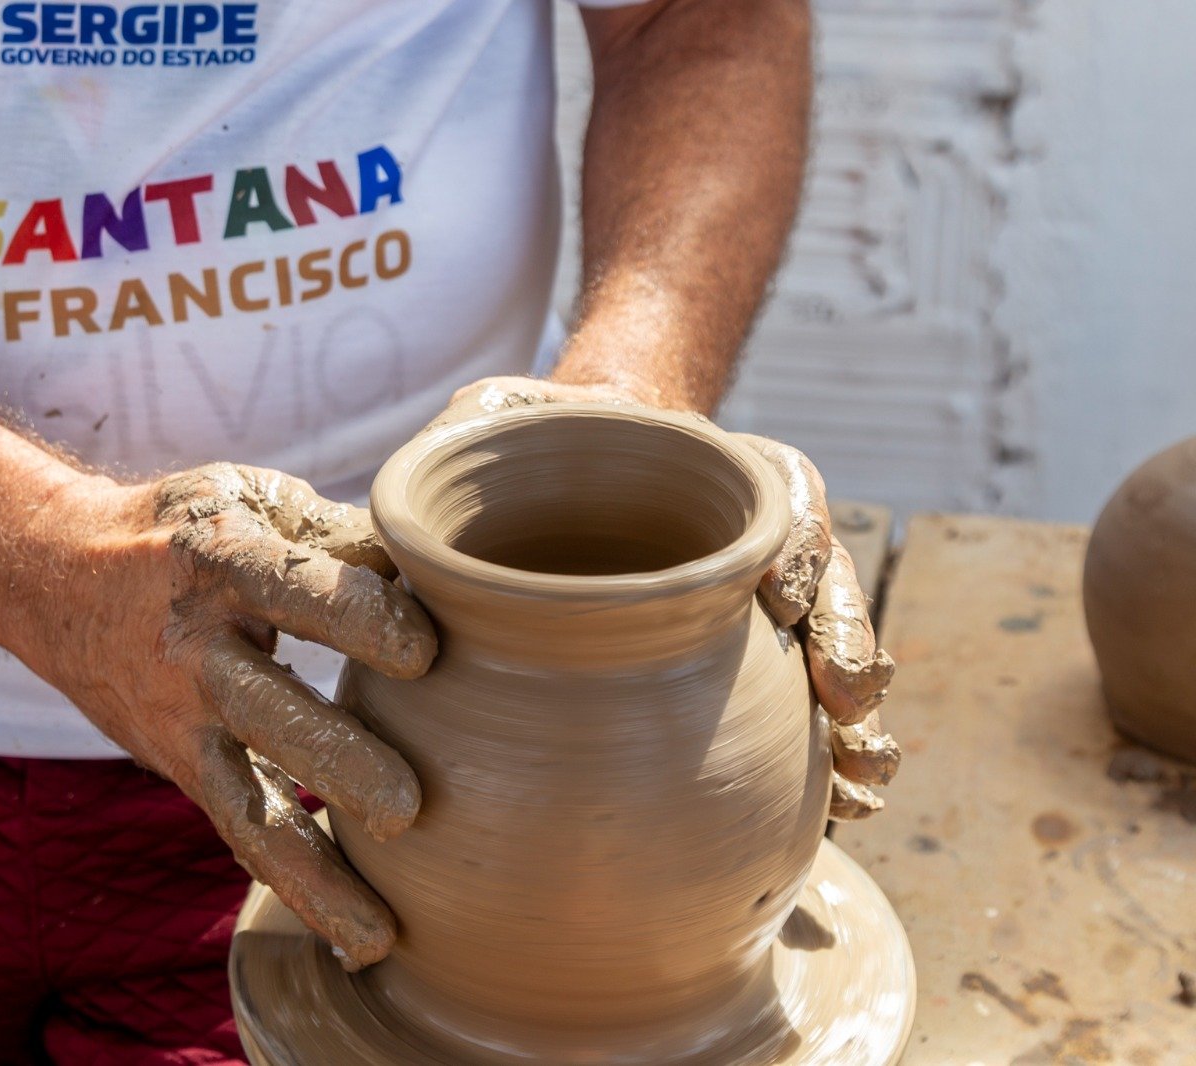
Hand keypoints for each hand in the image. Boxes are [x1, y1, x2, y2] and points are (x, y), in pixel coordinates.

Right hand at [10, 464, 436, 969]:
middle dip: (335, 761)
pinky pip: (241, 833)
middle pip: (265, 709)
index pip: (291, 588)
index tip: (425, 649)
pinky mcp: (184, 768)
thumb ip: (338, 533)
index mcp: (218, 559)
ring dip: (314, 867)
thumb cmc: (184, 531)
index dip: (357, 616)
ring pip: (245, 801)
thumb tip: (444, 566)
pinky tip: (361, 936)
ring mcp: (183, 719)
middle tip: (408, 809)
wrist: (55, 577)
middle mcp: (194, 647)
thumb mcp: (249, 502)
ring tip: (381, 930)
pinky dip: (299, 886)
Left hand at [433, 377, 899, 818]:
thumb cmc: (525, 456)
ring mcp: (760, 607)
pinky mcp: (746, 669)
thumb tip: (434, 451)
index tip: (775, 602)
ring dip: (855, 721)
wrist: (552, 493)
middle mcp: (759, 538)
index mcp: (722, 472)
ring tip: (861, 782)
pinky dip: (830, 762)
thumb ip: (480, 421)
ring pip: (832, 653)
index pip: (785, 496)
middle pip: (829, 581)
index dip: (792, 545)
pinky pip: (804, 713)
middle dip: (844, 640)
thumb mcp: (496, 420)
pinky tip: (842, 810)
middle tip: (844, 698)